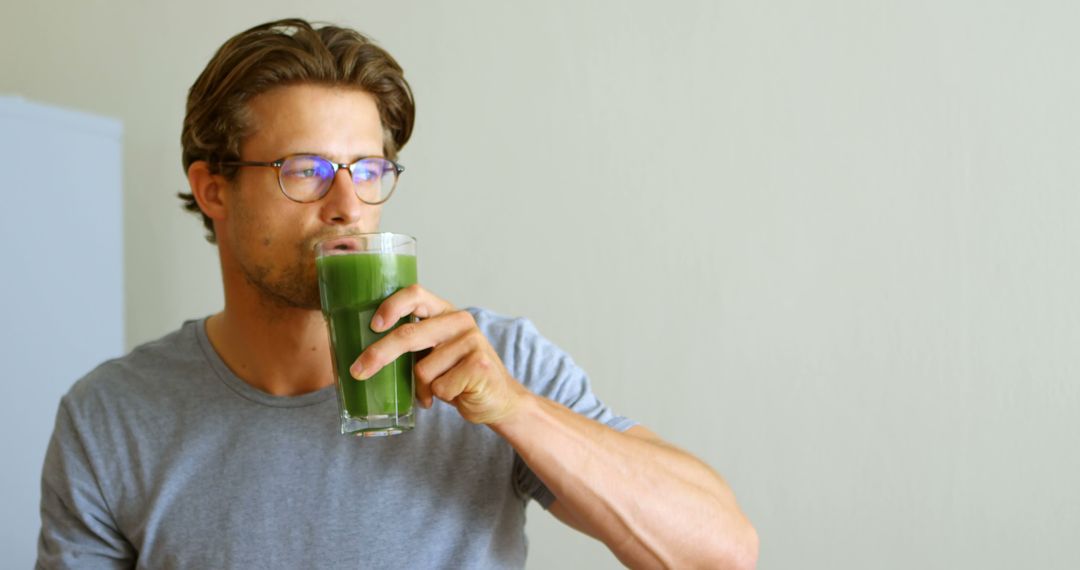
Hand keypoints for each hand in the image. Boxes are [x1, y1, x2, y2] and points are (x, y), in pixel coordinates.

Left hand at [349, 284, 527, 424]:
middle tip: (358, 371)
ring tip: (436, 391)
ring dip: (422, 388)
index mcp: (445, 311)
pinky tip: (455, 394)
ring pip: (422, 370)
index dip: (391, 307)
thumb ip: (413, 343)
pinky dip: (438, 397)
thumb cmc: (457, 376)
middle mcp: (460, 321)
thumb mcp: (435, 352)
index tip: (373, 325)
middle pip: (409, 334)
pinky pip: (439, 387)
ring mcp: (472, 342)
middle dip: (378, 354)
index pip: (415, 294)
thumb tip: (363, 350)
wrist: (499, 400)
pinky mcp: (479, 366)